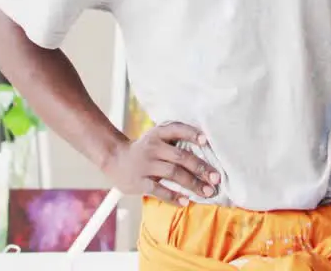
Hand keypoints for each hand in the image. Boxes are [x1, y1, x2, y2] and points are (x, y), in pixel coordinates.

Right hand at [101, 122, 220, 203]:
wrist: (114, 158)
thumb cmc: (145, 148)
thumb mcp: (156, 137)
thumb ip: (175, 140)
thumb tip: (206, 147)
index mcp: (158, 134)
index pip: (177, 130)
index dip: (191, 134)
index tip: (206, 141)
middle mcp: (152, 147)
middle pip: (180, 157)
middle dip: (200, 168)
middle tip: (216, 178)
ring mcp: (145, 165)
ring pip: (173, 174)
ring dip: (192, 184)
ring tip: (207, 192)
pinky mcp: (139, 181)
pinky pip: (158, 190)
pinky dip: (173, 196)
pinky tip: (186, 202)